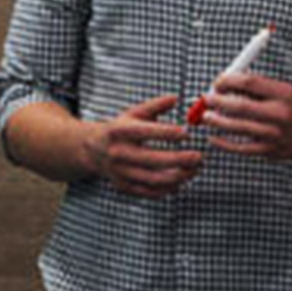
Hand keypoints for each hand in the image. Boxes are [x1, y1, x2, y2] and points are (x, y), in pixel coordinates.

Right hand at [79, 94, 204, 197]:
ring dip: (178, 177)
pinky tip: (182, 181)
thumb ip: (156, 105)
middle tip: (199, 157)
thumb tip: (176, 98)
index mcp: (120, 131)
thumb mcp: (134, 113)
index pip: (145, 132)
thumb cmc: (121, 128)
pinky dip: (168, 189)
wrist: (92, 150)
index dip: (167, 133)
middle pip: (152, 160)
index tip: (187, 133)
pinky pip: (149, 192)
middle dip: (179, 160)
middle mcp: (118, 153)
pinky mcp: (124, 186)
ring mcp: (120, 172)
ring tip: (195, 170)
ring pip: (153, 179)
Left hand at [195, 70, 291, 161]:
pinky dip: (224, 143)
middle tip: (205, 99)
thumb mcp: (287, 91)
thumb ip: (260, 88)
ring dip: (217, 121)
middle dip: (218, 102)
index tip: (218, 81)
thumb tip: (228, 83)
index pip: (250, 83)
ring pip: (237, 127)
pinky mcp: (269, 151)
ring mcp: (274, 134)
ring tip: (205, 116)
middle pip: (240, 106)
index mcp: (284, 93)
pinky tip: (214, 137)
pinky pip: (240, 148)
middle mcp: (279, 114)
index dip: (228, 80)